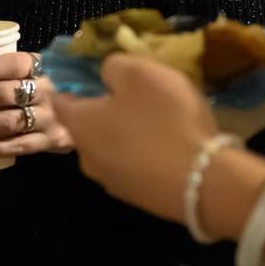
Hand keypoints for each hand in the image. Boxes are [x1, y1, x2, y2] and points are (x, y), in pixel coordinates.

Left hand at [0, 52, 70, 156]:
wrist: (100, 111)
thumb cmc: (58, 87)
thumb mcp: (45, 69)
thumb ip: (18, 71)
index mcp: (44, 66)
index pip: (13, 64)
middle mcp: (50, 90)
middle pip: (4, 93)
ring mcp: (53, 117)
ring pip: (8, 121)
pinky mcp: (53, 141)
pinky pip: (20, 146)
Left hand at [54, 54, 218, 222]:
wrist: (204, 181)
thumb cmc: (165, 119)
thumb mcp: (140, 73)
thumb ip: (114, 67)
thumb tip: (107, 75)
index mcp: (80, 125)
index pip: (60, 102)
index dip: (72, 85)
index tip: (90, 76)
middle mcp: (88, 158)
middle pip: (87, 127)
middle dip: (104, 111)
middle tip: (133, 96)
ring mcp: (112, 183)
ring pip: (111, 148)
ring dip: (126, 134)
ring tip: (156, 121)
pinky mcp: (138, 199)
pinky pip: (134, 166)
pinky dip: (144, 154)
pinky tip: (168, 146)